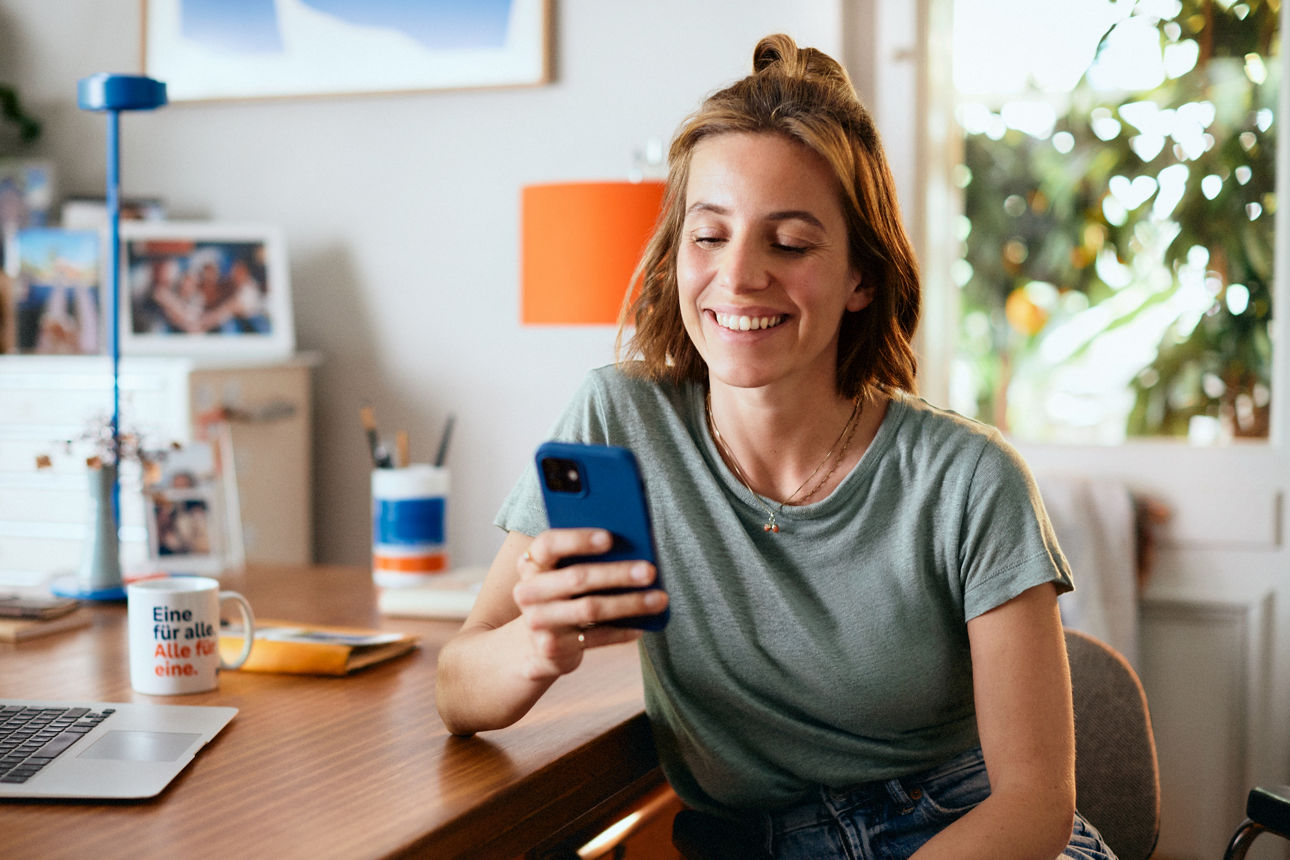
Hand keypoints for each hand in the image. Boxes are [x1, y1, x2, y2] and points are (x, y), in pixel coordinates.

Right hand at [511, 528, 666, 680]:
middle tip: (650, 571)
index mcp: (531, 564)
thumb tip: (633, 547)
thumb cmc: (560, 596)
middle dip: (617, 573)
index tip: (610, 538)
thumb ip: (585, 558)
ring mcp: (538, 622)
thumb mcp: (561, 573)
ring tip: (659, 599)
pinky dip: (621, 631)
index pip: (549, 544)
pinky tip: (643, 625)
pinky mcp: (551, 649)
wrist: (533, 644)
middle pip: (577, 578)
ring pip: (590, 609)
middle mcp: (528, 592)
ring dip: (629, 603)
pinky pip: (594, 638)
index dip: (578, 539)